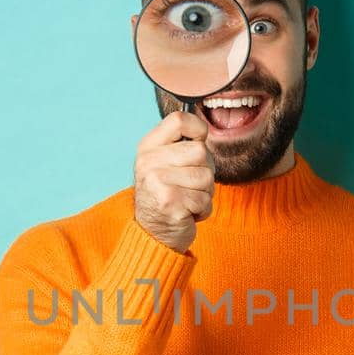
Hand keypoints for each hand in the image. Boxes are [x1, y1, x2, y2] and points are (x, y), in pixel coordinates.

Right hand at [134, 110, 215, 253]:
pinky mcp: (170, 202)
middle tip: (188, 185)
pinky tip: (187, 213)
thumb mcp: (164, 164)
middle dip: (204, 171)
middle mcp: (148, 162)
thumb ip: (181, 144)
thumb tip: (205, 126)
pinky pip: (205, 199)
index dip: (198, 129)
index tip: (198, 142)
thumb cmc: (166, 196)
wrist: (153, 234)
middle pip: (200, 151)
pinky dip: (202, 210)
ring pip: (206, 177)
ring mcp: (157, 182)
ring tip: (187, 200)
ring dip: (204, 193)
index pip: (179, 120)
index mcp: (147, 147)